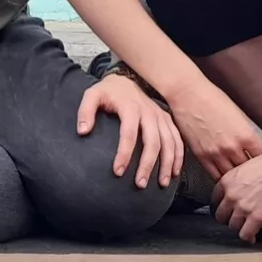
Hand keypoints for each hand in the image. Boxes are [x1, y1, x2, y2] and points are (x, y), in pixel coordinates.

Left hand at [78, 74, 183, 188]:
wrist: (126, 78)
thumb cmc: (108, 91)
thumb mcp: (92, 95)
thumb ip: (85, 111)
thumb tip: (82, 131)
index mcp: (130, 107)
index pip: (129, 134)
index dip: (124, 154)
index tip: (118, 172)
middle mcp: (149, 112)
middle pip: (152, 142)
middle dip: (147, 165)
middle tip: (140, 184)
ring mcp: (160, 116)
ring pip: (169, 142)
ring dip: (167, 164)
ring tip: (161, 184)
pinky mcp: (167, 119)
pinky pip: (177, 139)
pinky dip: (179, 156)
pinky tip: (174, 172)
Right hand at [165, 81, 261, 179]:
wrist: (187, 94)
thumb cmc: (211, 97)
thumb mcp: (238, 113)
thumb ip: (247, 132)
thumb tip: (254, 145)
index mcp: (246, 135)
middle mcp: (232, 147)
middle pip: (249, 169)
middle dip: (252, 171)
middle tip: (253, 172)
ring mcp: (216, 153)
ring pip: (232, 176)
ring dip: (236, 175)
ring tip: (239, 175)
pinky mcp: (201, 156)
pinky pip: (215, 175)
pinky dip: (221, 177)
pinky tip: (224, 174)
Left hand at [211, 143, 261, 242]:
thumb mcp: (247, 167)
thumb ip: (238, 181)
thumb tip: (240, 192)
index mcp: (227, 180)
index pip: (215, 200)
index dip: (223, 207)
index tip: (227, 210)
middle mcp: (231, 194)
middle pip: (221, 216)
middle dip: (229, 219)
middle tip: (237, 221)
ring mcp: (243, 207)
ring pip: (233, 226)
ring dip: (240, 228)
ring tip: (247, 228)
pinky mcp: (257, 217)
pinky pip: (246, 234)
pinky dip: (249, 238)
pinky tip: (252, 237)